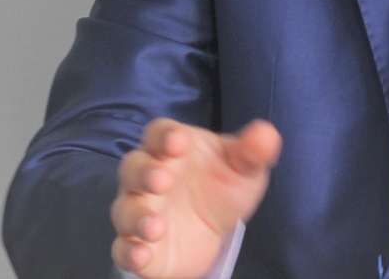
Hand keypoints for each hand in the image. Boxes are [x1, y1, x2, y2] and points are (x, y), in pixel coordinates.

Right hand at [110, 118, 281, 278]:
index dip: (164, 136)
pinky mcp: (137, 246)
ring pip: (125, 210)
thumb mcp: (244, 167)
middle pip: (133, 167)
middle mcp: (148, 177)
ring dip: (137, 216)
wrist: (215, 231)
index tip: (179, 142)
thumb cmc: (222, 186)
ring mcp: (140, 212)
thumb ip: (253, 150)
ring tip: (156, 226)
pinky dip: (129, 252)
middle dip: (144, 173)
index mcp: (172, 148)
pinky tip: (142, 255)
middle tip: (163, 180)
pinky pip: (123, 249)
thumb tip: (265, 134)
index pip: (159, 133)